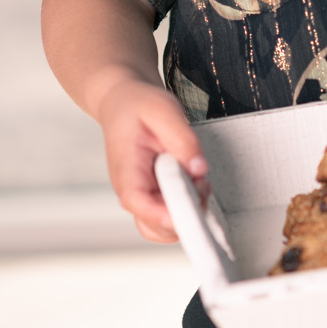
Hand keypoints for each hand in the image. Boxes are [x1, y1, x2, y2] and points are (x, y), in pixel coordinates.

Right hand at [97, 80, 208, 242]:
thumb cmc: (139, 104)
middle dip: (184, 215)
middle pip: (155, 227)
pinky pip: (170, 210)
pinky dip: (188, 201)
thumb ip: (183, 139)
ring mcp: (142, 194)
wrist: (123, 100)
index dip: (166, 215)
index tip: (191, 210)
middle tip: (202, 185)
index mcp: (127, 172)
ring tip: (199, 179)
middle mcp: (132, 190)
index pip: (141, 206)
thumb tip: (199, 168)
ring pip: (165, 225)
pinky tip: (196, 180)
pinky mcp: (154, 192)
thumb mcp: (163, 110)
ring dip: (188, 209)